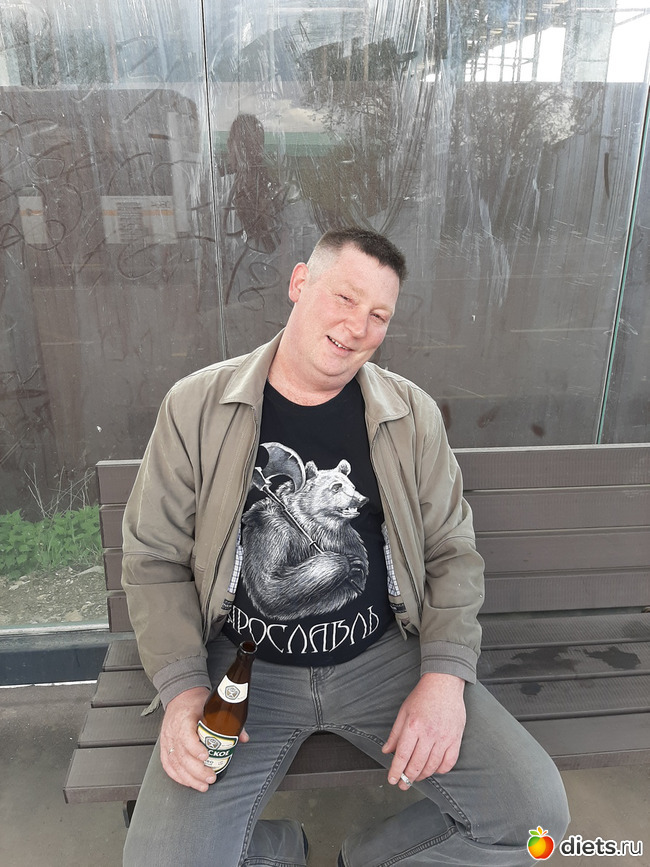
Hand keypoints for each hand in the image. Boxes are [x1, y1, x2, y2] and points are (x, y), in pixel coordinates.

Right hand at [160, 687, 250, 790]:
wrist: (180, 696)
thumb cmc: (195, 701)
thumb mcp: (211, 706)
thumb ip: (228, 722)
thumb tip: (242, 738)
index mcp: (184, 719)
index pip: (186, 736)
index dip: (195, 748)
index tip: (206, 756)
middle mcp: (173, 731)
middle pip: (182, 755)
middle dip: (197, 770)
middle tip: (211, 777)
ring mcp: (167, 740)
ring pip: (175, 764)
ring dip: (189, 778)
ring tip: (203, 786)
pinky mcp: (164, 747)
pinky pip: (168, 765)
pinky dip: (178, 777)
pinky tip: (189, 782)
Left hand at [382, 673, 465, 790]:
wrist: (444, 684)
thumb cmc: (423, 696)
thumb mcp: (403, 711)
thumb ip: (395, 733)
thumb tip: (387, 751)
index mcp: (413, 726)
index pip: (402, 755)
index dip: (396, 770)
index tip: (392, 779)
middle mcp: (429, 734)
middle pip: (416, 764)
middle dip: (407, 778)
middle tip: (402, 784)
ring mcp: (444, 738)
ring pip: (432, 766)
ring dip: (422, 776)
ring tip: (415, 778)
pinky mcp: (456, 739)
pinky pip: (449, 763)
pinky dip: (440, 770)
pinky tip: (433, 770)